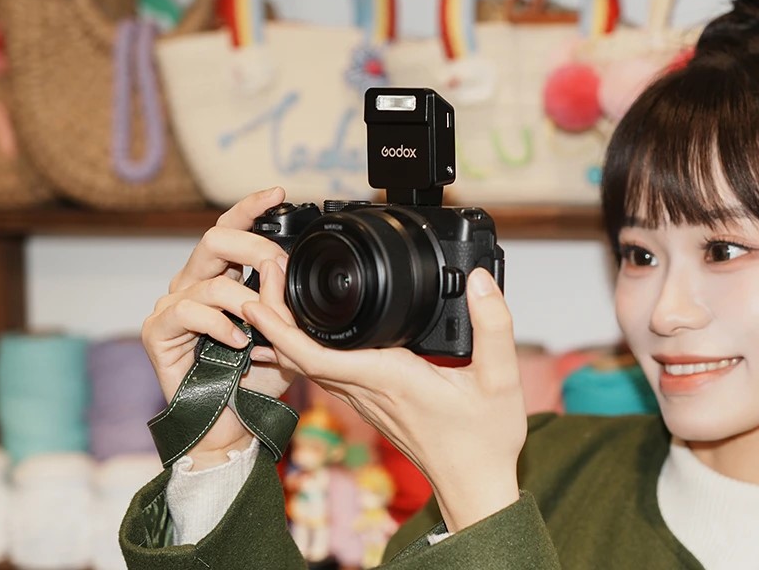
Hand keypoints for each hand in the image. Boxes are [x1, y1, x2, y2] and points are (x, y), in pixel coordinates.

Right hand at [141, 187, 294, 468]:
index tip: (279, 194)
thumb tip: (286, 270)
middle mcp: (191, 285)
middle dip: (254, 246)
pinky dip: (222, 325)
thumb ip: (284, 303)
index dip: (250, 207)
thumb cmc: (255, 381)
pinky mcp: (158, 331)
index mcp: (218, 278)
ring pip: (212, 280)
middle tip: (278, 265)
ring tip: (265, 327)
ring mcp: (171, 305)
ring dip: (248, 301)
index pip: (230, 230)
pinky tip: (240, 343)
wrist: (231, 425)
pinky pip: (191, 311)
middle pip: (215, 238)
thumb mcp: (282, 335)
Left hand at [242, 262, 525, 531]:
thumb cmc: (486, 440)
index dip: (281, 329)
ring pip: (310, 365)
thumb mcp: (501, 379)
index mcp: (391, 379)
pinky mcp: (372, 404)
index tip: (258, 299)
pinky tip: (307, 328)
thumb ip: (492, 325)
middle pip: (301, 355)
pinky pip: (326, 374)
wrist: (477, 484)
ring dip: (286, 332)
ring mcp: (366, 400)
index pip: (317, 356)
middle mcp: (369, 390)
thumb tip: (478, 279)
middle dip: (274, 317)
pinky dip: (306, 348)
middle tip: (261, 275)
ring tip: (274, 293)